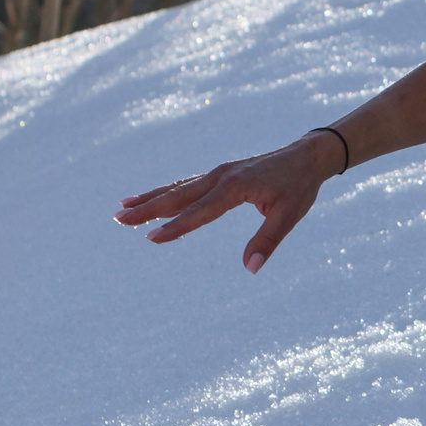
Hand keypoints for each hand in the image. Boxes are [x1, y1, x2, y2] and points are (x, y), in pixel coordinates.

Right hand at [115, 132, 339, 272]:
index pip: (200, 211)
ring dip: (150, 199)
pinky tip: (150, 198)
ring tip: (122, 209)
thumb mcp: (290, 215)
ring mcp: (218, 173)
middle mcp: (221, 176)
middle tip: (119, 220)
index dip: (176, 227)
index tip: (151, 238)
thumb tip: (251, 268)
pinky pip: (187, 184)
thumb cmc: (299, 187)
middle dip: (149, 209)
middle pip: (179, 196)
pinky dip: (166, 191)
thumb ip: (268, 241)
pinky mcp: (220, 173)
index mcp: (235, 187)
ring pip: (178, 188)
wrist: (307, 156)